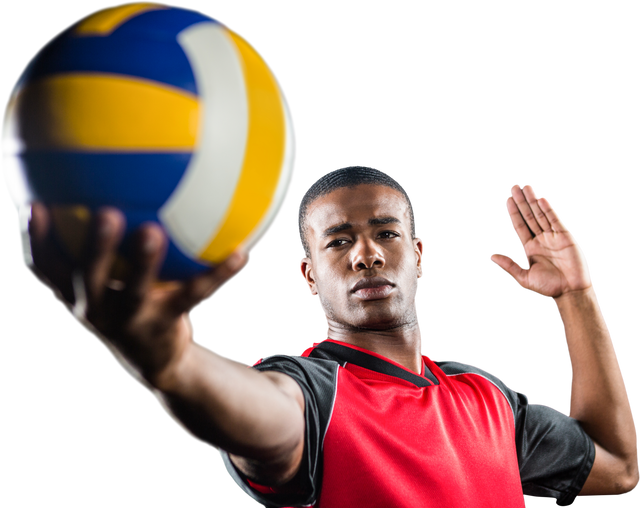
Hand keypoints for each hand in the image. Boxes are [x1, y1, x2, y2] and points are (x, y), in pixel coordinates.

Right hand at [26, 202, 251, 382]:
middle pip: (87, 277)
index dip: (35, 239)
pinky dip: (220, 273)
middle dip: (94, 247)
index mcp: (77, 293)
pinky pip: (195, 293)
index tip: (33, 203)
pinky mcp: (166, 323)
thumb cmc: (128, 304)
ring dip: (143, 262)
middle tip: (104, 212)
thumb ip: (102, 244)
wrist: (154, 359)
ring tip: (153, 231)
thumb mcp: (107, 280)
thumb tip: (113, 186)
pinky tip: (242, 253)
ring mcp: (131, 320)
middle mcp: (97, 309)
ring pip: (135, 290)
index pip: (45, 267)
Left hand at [488, 182, 592, 299]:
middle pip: (528, 216)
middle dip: (521, 201)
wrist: (571, 292)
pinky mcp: (566, 236)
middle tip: (514, 186)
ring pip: (540, 214)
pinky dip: (548, 209)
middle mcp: (540, 239)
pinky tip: (541, 199)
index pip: (519, 225)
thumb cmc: (548, 287)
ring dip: (533, 200)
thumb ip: (509, 265)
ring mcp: (553, 236)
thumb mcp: (523, 278)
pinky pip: (555, 220)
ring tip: (526, 186)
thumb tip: (491, 255)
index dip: (513, 212)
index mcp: (530, 247)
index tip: (506, 199)